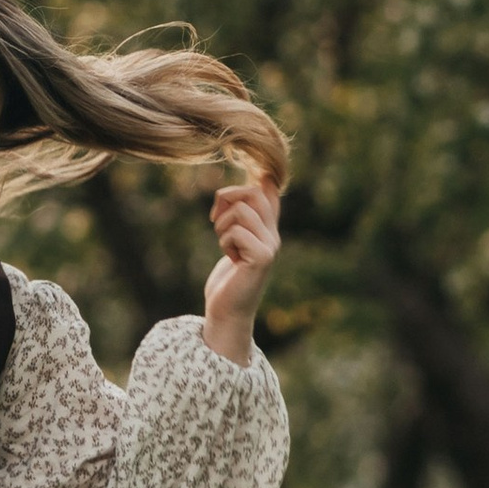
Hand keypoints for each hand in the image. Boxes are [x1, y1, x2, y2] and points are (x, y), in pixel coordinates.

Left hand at [201, 176, 282, 364]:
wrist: (228, 312)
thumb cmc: (228, 279)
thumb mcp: (234, 242)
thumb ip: (242, 217)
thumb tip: (258, 181)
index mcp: (268, 230)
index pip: (271, 192)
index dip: (261, 178)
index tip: (256, 175)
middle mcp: (274, 235)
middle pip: (254, 193)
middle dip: (226, 198)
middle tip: (214, 218)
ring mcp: (271, 246)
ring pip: (241, 210)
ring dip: (221, 224)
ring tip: (224, 244)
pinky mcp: (262, 257)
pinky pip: (236, 231)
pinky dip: (225, 241)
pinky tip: (231, 258)